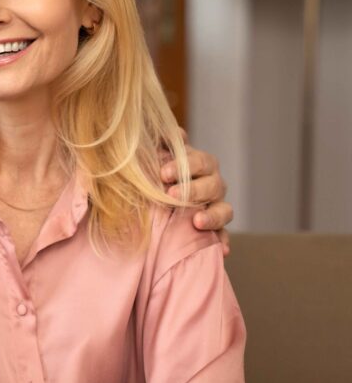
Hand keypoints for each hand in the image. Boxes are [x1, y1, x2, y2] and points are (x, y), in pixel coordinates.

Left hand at [160, 132, 232, 255]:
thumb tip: (170, 130)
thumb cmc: (158, 172)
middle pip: (214, 185)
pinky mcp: (216, 229)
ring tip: (197, 222)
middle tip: (171, 195)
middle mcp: (213, 184)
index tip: (163, 174)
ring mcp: (216, 207)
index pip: (201, 162)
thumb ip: (164, 142)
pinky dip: (223, 242)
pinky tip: (222, 251)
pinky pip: (224, 236)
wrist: (157, 197)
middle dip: (193, 189)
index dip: (185, 166)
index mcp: (202, 164)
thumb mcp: (158, 154)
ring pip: (224, 210)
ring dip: (212, 216)